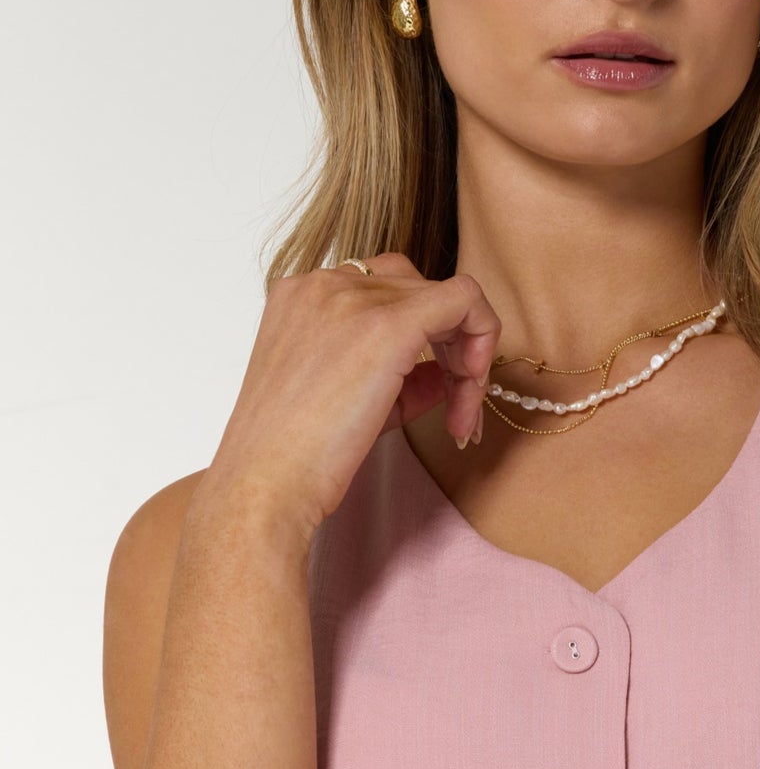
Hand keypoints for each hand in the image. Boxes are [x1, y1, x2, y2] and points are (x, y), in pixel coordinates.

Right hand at [201, 254, 501, 540]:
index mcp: (302, 296)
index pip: (387, 290)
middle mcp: (323, 283)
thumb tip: (442, 374)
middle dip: (451, 348)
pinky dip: (483, 342)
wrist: (266, 485)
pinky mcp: (389, 324)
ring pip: (448, 298)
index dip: (423, 336)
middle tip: (459, 410)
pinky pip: (466, 301)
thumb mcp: (344, 398)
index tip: (435, 391)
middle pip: (419, 290)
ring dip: (468, 356)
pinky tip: (468, 397)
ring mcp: (353, 297)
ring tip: (461, 417)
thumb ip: (393, 374)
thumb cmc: (295, 457)